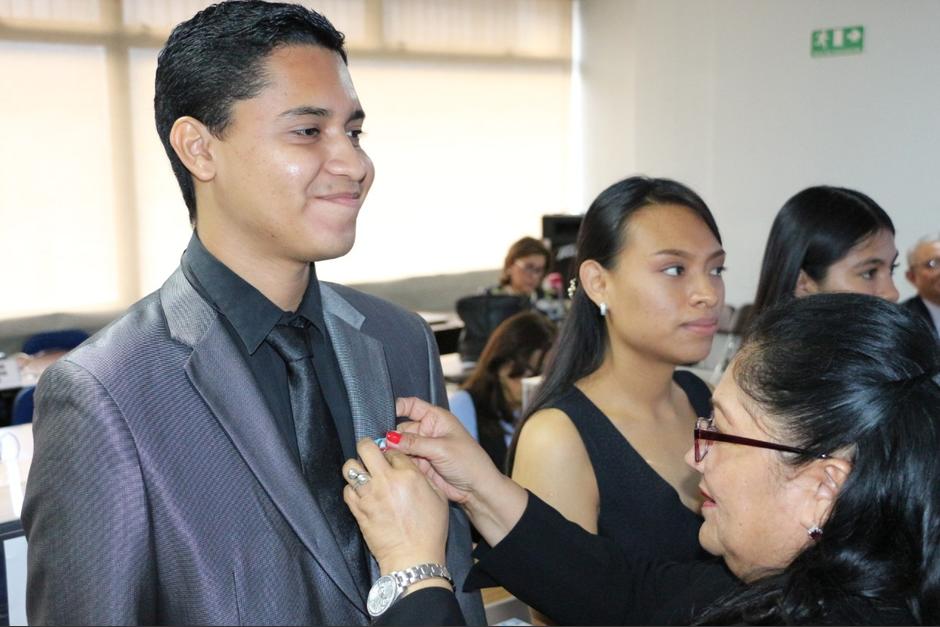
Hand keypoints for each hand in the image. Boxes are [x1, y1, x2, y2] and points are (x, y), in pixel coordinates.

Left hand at [343, 438, 447, 574]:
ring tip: (363, 474)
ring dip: (356, 467)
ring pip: (350, 467)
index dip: (392, 454)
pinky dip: (352, 489)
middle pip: (365, 448)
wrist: (413, 558)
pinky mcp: (358, 510)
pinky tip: (361, 493)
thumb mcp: (439, 498)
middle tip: (370, 454)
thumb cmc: (430, 530)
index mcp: (408, 475)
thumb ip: (424, 477)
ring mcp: (369, 495)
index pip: (393, 450)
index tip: (393, 461)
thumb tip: (411, 467)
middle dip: (367, 447)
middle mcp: (385, 480)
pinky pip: (346, 490)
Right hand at [389, 397, 527, 544]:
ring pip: (399, 446)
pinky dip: (397, 462)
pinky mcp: (420, 464)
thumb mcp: (441, 448)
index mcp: (436, 418)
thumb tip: (389, 438)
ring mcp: (423, 448)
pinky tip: (391, 465)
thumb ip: (414, 442)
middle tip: (382, 445)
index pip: (411, 405)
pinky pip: (402, 460)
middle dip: (391, 436)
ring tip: (386, 456)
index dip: (397, 406)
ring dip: (392, 451)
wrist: (477, 489)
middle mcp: (427, 431)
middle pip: (401, 428)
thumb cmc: (469, 462)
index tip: (381, 413)